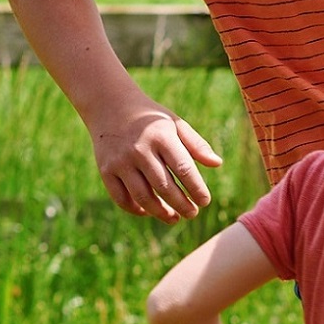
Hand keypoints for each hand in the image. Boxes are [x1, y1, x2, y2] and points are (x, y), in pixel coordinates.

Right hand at [93, 107, 223, 222]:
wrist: (110, 106)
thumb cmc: (150, 119)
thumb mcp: (175, 124)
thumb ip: (196, 144)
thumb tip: (217, 164)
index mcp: (161, 137)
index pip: (183, 169)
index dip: (196, 189)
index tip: (205, 201)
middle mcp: (139, 150)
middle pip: (164, 187)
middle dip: (182, 205)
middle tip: (193, 214)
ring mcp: (120, 162)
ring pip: (143, 197)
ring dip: (161, 212)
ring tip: (174, 218)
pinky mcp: (105, 171)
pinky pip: (122, 199)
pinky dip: (137, 209)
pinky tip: (150, 211)